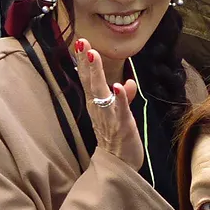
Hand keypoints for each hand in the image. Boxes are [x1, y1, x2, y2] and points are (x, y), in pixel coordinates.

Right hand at [73, 38, 142, 169]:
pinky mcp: (122, 126)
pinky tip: (119, 86)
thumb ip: (124, 98)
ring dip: (97, 74)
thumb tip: (128, 83)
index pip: (88, 79)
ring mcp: (109, 117)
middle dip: (86, 62)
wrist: (119, 166)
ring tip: (93, 56)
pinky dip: (119, 98)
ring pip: (101, 92)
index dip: (85, 62)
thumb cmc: (117, 139)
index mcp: (97, 104)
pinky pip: (119, 110)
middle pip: (90, 82)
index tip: (81, 42)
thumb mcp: (119, 115)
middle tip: (82, 43)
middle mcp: (99, 108)